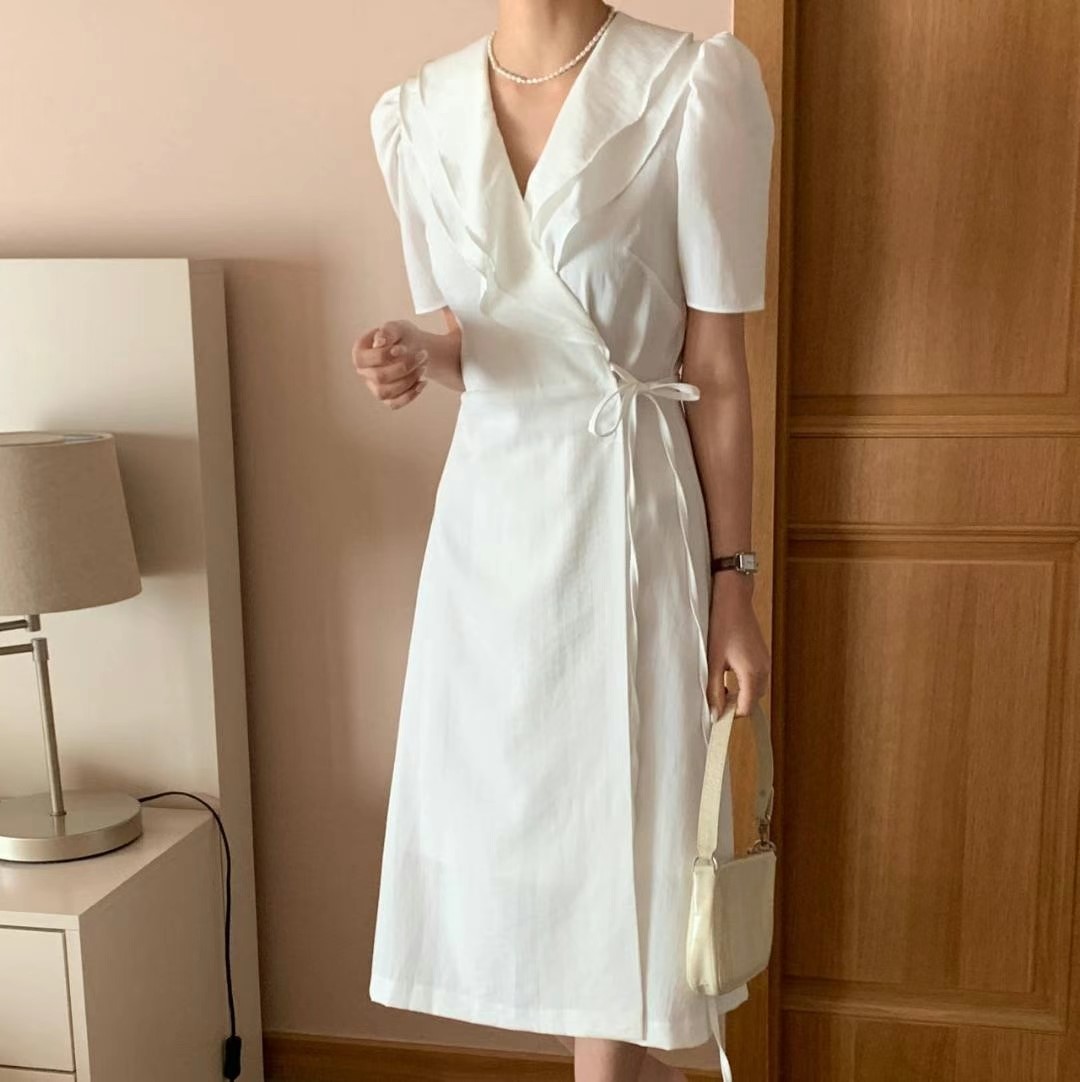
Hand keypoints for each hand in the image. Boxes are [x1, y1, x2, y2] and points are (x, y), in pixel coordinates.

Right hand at [352, 320, 428, 408]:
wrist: (415, 348)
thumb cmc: (402, 336)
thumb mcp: (397, 328)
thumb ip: (388, 331)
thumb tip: (379, 342)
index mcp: (360, 352)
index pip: (368, 358)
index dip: (386, 355)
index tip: (403, 348)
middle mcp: (363, 371)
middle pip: (379, 376)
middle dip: (404, 367)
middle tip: (423, 355)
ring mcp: (373, 386)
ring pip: (386, 392)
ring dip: (408, 381)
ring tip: (423, 367)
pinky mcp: (386, 398)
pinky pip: (394, 404)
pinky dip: (410, 395)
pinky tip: (422, 383)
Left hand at [706, 573, 770, 716]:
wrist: (734, 598)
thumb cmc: (722, 626)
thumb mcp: (713, 660)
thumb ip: (714, 689)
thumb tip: (715, 713)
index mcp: (752, 674)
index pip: (746, 708)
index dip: (731, 715)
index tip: (715, 713)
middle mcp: (764, 670)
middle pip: (753, 701)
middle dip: (735, 705)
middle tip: (715, 699)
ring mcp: (765, 662)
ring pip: (755, 690)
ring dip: (740, 694)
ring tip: (719, 686)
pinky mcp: (762, 655)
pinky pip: (757, 678)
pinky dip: (745, 683)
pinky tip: (727, 674)